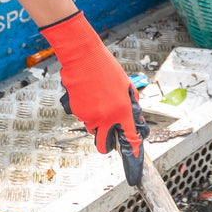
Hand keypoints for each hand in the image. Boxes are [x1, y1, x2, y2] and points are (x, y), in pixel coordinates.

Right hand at [40, 11, 146, 157]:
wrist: (83, 58)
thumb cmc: (105, 67)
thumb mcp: (126, 84)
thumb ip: (132, 101)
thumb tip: (134, 113)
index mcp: (122, 110)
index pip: (130, 136)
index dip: (133, 147)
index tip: (133, 152)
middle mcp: (106, 117)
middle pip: (104, 145)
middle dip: (106, 146)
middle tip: (109, 140)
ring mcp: (90, 116)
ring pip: (93, 129)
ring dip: (97, 122)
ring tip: (98, 102)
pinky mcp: (77, 112)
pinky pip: (83, 118)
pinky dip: (87, 112)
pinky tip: (89, 97)